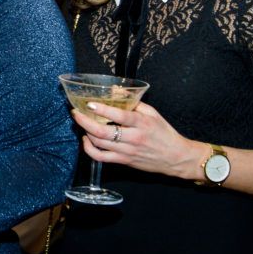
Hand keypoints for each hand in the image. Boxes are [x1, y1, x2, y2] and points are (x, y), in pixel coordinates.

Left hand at [71, 101, 201, 179]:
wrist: (176, 157)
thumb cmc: (164, 133)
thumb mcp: (153, 113)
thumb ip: (134, 103)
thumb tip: (116, 92)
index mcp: (142, 123)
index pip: (119, 116)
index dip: (102, 110)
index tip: (89, 104)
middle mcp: (133, 138)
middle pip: (103, 132)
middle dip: (85, 122)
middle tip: (76, 113)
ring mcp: (127, 151)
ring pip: (99, 143)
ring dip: (86, 132)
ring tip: (82, 123)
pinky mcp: (124, 161)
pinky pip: (101, 158)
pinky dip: (89, 149)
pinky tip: (87, 140)